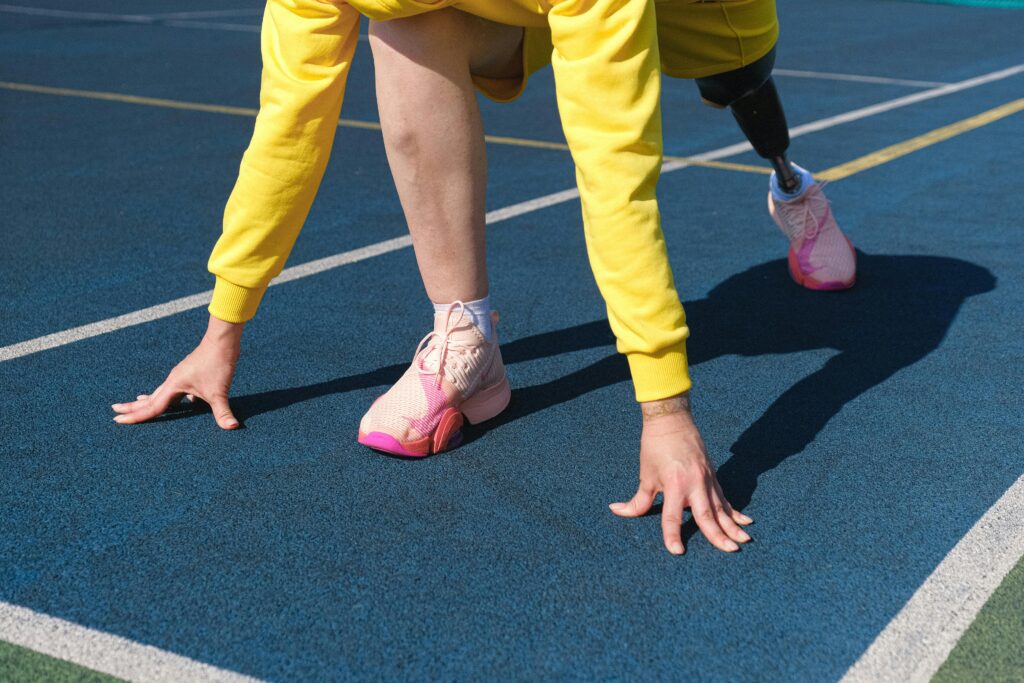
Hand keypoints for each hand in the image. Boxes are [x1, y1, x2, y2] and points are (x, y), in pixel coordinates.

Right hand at [112, 315, 243, 428]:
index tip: (117, 420)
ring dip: (148, 400)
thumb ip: (223, 411)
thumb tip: (232, 427)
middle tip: (115, 412)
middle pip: (149, 398)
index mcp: (174, 386)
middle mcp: (173, 381)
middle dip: (133, 407)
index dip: (135, 417)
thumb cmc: (217, 363)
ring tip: (137, 404)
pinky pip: (174, 389)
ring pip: (160, 392)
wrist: (222, 340)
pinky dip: (169, 396)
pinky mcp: (189, 373)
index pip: (151, 407)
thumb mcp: (219, 391)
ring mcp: (180, 376)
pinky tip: (178, 400)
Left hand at [610, 393, 752, 554]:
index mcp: (674, 484)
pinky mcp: (713, 476)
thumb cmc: (655, 447)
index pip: (673, 516)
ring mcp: (706, 479)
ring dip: (732, 526)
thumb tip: (617, 511)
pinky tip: (746, 521)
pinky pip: (724, 498)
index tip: (677, 551)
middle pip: (707, 515)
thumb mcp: (645, 475)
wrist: (672, 420)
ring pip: (721, 508)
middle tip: (731, 550)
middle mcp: (694, 483)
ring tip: (744, 541)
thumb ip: (637, 500)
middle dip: (718, 535)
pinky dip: (734, 511)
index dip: (672, 535)